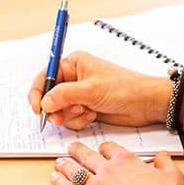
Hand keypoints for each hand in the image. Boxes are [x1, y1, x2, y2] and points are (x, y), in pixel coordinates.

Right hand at [28, 51, 171, 129]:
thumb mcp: (90, 90)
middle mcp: (74, 78)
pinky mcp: (86, 108)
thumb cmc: (124, 88)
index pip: (45, 76)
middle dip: (56, 109)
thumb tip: (45, 102)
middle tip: (60, 118)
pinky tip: (93, 116)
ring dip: (70, 116)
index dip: (38, 92)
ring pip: (60, 110)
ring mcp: (80, 95)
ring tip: (86, 112)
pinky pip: (71, 119)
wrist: (145, 104)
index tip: (37, 108)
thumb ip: (63, 95)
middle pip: (50, 97)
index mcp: (73, 64)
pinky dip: (79, 120)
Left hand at [51, 141, 183, 184]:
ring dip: (65, 165)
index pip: (110, 149)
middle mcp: (108, 170)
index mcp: (127, 161)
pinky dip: (58, 183)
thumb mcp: (173, 176)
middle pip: (88, 156)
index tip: (101, 149)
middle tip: (72, 148)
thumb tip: (162, 156)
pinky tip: (54, 179)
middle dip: (78, 151)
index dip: (104, 148)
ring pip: (74, 171)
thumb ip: (165, 163)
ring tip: (59, 163)